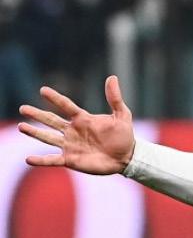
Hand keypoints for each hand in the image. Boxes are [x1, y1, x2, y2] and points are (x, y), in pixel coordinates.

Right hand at [18, 75, 135, 174]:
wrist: (126, 157)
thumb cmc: (124, 135)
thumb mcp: (121, 115)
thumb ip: (115, 98)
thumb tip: (112, 77)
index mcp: (83, 119)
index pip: (66, 106)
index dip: (55, 98)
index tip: (43, 90)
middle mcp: (73, 130)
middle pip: (51, 120)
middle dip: (37, 114)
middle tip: (23, 108)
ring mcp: (70, 145)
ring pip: (48, 137)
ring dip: (34, 132)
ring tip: (21, 126)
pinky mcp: (70, 159)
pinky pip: (52, 160)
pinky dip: (41, 160)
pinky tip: (28, 159)